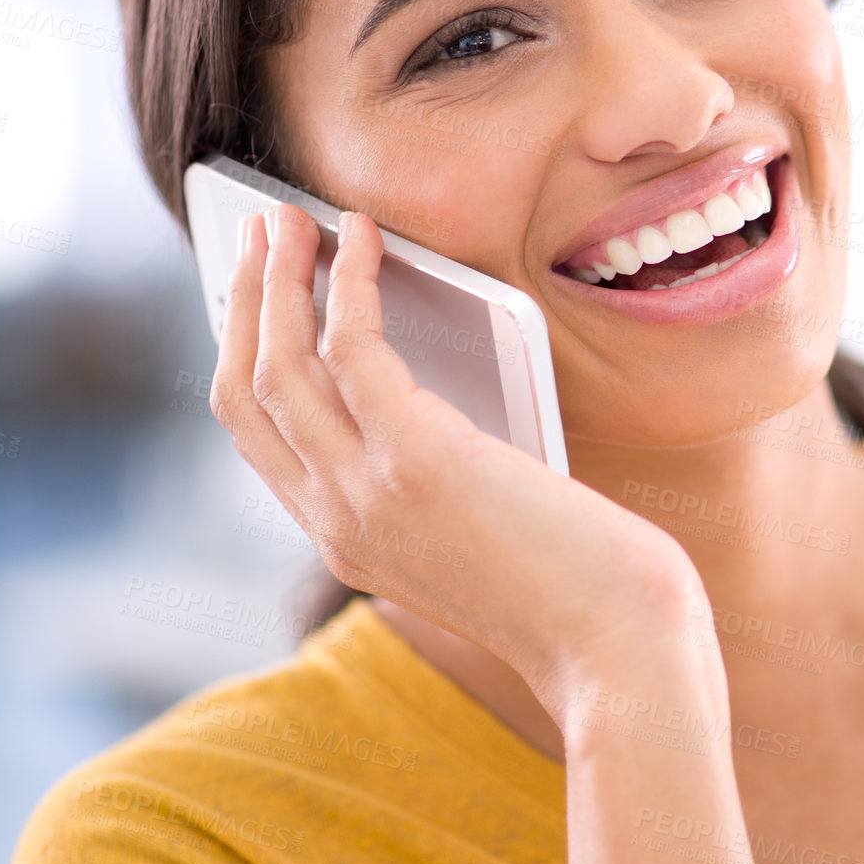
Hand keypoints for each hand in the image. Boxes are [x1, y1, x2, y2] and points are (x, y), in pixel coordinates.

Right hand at [209, 203, 708, 719]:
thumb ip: (427, 474)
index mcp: (346, 538)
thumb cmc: (574, 584)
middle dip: (243, 302)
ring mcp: (365, 495)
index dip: (247, 351)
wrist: (620, 647)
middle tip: (256, 232)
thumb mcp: (473, 531)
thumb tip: (416, 379)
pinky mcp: (416, 462)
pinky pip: (353, 347)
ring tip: (285, 217)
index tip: (257, 292)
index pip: (260, 436)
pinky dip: (351, 281)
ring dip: (275, 278)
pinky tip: (364, 237)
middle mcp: (336, 521)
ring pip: (278, 364)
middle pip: (247, 392)